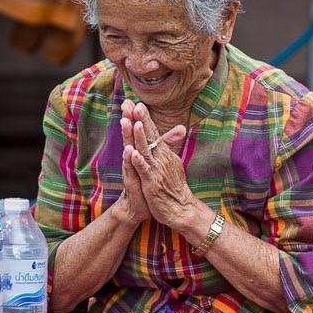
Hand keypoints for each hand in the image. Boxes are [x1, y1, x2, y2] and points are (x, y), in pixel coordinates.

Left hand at [120, 99, 208, 236]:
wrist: (180, 208)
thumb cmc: (172, 186)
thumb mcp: (171, 163)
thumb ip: (169, 146)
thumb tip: (178, 129)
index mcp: (163, 154)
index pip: (153, 132)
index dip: (144, 118)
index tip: (137, 103)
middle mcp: (160, 159)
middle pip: (150, 136)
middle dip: (142, 120)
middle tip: (135, 105)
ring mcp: (156, 170)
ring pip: (147, 151)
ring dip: (141, 137)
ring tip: (136, 123)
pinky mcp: (152, 183)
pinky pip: (144, 171)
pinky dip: (139, 162)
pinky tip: (133, 153)